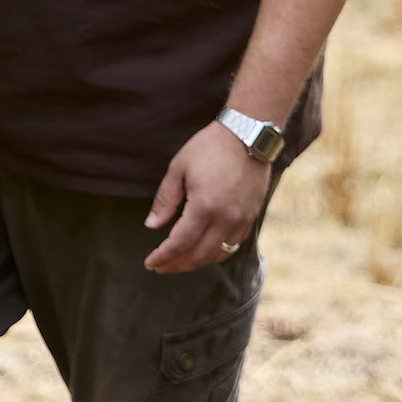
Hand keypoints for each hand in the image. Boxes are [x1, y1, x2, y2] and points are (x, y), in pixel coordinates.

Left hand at [144, 122, 270, 272]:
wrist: (248, 134)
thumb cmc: (210, 147)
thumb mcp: (179, 168)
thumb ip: (165, 199)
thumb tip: (152, 225)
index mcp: (204, 206)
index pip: (180, 244)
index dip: (163, 257)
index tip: (150, 262)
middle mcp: (225, 218)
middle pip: (198, 255)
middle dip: (176, 265)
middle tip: (160, 267)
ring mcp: (241, 219)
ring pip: (217, 254)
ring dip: (196, 262)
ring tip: (179, 261)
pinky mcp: (251, 216)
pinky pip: (232, 244)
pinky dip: (215, 252)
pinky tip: (203, 248)